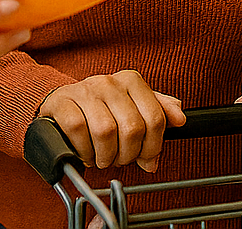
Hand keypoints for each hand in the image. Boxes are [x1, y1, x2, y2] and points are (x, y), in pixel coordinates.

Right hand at [38, 70, 185, 173]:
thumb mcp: (133, 107)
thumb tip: (180, 119)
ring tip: (101, 157)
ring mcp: (85, 90)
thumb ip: (158, 111)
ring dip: (104, 155)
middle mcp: (110, 82)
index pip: (156, 118)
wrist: (61, 104)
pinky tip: (84, 151)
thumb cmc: (101, 110)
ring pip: (105, 131)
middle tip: (120, 158)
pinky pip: (78, 131)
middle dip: (128, 154)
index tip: (145, 157)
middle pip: (133, 129)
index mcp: (132, 81)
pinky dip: (83, 150)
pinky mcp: (63, 102)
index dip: (153, 147)